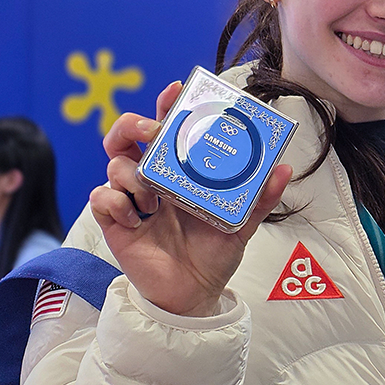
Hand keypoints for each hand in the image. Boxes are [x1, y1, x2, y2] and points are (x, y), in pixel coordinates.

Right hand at [90, 80, 293, 316]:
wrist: (194, 294)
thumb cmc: (214, 253)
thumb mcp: (242, 223)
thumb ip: (261, 197)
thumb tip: (284, 168)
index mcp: (180, 171)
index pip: (168, 128)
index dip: (167, 105)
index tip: (176, 90)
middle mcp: (153, 179)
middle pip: (127, 135)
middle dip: (132, 125)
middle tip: (150, 132)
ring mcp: (131, 198)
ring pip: (113, 162)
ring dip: (131, 174)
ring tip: (154, 202)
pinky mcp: (115, 221)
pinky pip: (101, 198)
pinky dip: (116, 203)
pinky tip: (138, 220)